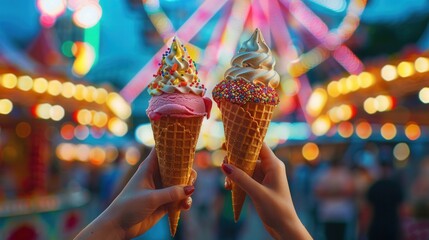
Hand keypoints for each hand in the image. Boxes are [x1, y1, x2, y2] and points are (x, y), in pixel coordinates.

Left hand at [75, 148, 195, 239]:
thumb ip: (171, 193)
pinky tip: (185, 206)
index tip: (187, 147)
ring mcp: (161, 189)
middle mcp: (156, 176)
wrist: (119, 226)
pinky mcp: (165, 203)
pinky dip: (184, 201)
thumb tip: (191, 189)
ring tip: (188, 196)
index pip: (162, 150)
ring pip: (180, 183)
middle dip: (186, 172)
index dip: (174, 145)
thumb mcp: (151, 198)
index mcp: (149, 168)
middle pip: (177, 167)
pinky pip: (179, 199)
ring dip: (187, 189)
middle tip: (190, 179)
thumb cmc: (129, 206)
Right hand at [221, 143, 311, 239]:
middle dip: (235, 159)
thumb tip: (224, 165)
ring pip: (245, 167)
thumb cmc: (277, 209)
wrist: (285, 228)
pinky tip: (230, 188)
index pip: (259, 145)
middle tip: (222, 163)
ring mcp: (264, 177)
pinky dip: (237, 180)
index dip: (245, 140)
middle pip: (249, 155)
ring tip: (226, 182)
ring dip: (234, 172)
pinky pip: (245, 177)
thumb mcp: (257, 193)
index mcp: (274, 165)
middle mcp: (270, 168)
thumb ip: (241, 178)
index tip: (230, 139)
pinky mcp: (260, 185)